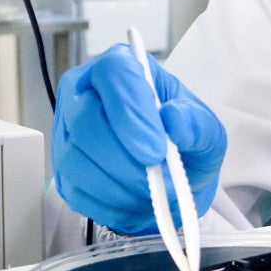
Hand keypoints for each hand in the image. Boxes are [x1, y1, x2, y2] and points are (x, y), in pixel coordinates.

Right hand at [52, 44, 226, 234]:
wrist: (175, 174)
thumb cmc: (187, 140)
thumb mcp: (207, 129)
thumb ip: (196, 122)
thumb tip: (173, 119)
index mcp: (121, 67)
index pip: (114, 74)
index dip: (131, 112)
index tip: (156, 149)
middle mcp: (84, 93)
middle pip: (86, 121)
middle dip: (125, 159)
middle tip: (159, 181)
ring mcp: (67, 132)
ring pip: (75, 159)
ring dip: (119, 185)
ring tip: (154, 193)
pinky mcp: (62, 170)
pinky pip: (75, 191)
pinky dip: (109, 204)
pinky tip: (134, 201)